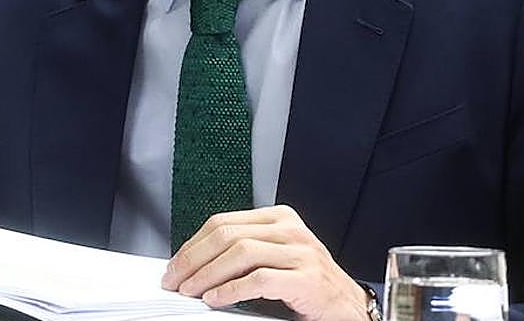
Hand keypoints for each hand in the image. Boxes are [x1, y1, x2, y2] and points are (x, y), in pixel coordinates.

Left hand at [161, 205, 370, 320]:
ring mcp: (301, 252)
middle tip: (175, 280)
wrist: (348, 307)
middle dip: (193, 259)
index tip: (175, 265)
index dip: (193, 244)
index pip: (223, 222)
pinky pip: (259, 279)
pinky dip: (231, 290)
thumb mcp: (275, 258)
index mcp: (279, 217)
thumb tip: (195, 264)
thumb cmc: (308, 284)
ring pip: (241, 253)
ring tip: (191, 291)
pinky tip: (216, 299)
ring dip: (207, 274)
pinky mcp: (306, 278)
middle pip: (227, 235)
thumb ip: (243, 253)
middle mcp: (290, 229)